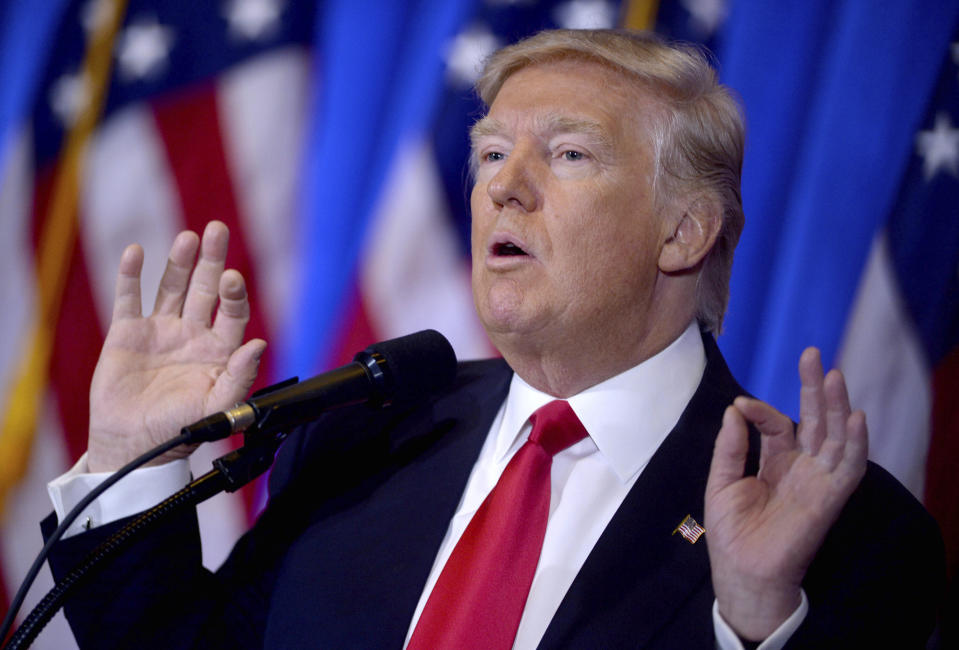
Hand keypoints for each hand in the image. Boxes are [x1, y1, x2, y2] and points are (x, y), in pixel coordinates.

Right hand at [87, 221, 266, 471]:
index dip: (233, 294)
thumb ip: (239, 377)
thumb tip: (259, 345)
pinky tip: (135, 253)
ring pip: (172, 287)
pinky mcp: (128, 333)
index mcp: (219, 350)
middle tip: (218, 230)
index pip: (231, 312)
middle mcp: (193, 333)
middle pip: (205, 288)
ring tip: (188, 238)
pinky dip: (131, 275)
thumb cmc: (179, 431)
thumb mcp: (216, 408)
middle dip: (212, 260)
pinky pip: (129, 298)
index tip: (231, 278)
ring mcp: (161, 330)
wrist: (132, 445)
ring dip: (180, 262)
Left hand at [704, 348, 867, 639]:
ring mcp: (817, 480)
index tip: (740, 405)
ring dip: (838, 406)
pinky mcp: (829, 498)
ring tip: (835, 375)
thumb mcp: (721, 481)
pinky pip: (848, 468)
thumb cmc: (730, 531)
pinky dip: (855, 443)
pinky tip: (856, 417)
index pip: (778, 424)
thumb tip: (734, 409)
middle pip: (815, 420)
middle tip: (812, 354)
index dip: (761, 410)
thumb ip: (730, 446)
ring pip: (835, 436)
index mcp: (775, 461)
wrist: (741, 571)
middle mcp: (801, 467)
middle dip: (814, 388)